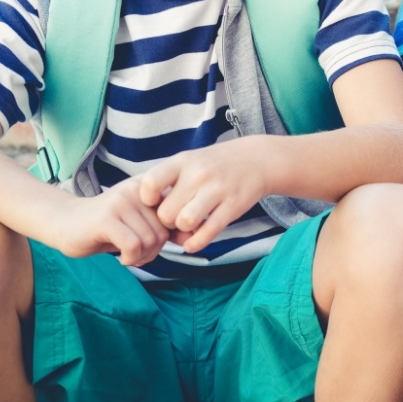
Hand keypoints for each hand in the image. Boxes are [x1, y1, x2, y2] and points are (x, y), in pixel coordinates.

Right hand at [49, 177, 169, 266]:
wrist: (65, 222)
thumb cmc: (108, 227)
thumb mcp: (141, 224)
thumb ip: (165, 227)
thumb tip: (193, 238)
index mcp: (150, 187)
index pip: (177, 215)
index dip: (171, 237)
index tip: (155, 244)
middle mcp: (138, 189)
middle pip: (164, 231)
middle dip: (154, 251)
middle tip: (137, 254)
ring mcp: (121, 202)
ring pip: (150, 240)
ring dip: (141, 257)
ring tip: (128, 255)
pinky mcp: (106, 218)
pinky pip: (133, 246)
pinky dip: (131, 258)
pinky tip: (121, 257)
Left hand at [138, 140, 268, 253]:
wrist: (257, 159)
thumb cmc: (215, 165)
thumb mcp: (190, 161)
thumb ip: (167, 181)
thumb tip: (145, 211)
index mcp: (183, 161)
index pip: (150, 184)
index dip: (147, 200)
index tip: (156, 202)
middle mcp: (199, 174)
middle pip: (166, 212)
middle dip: (167, 221)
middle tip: (175, 218)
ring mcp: (218, 189)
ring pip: (185, 222)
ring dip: (183, 230)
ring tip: (188, 225)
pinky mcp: (234, 205)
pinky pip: (208, 232)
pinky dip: (196, 243)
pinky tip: (194, 241)